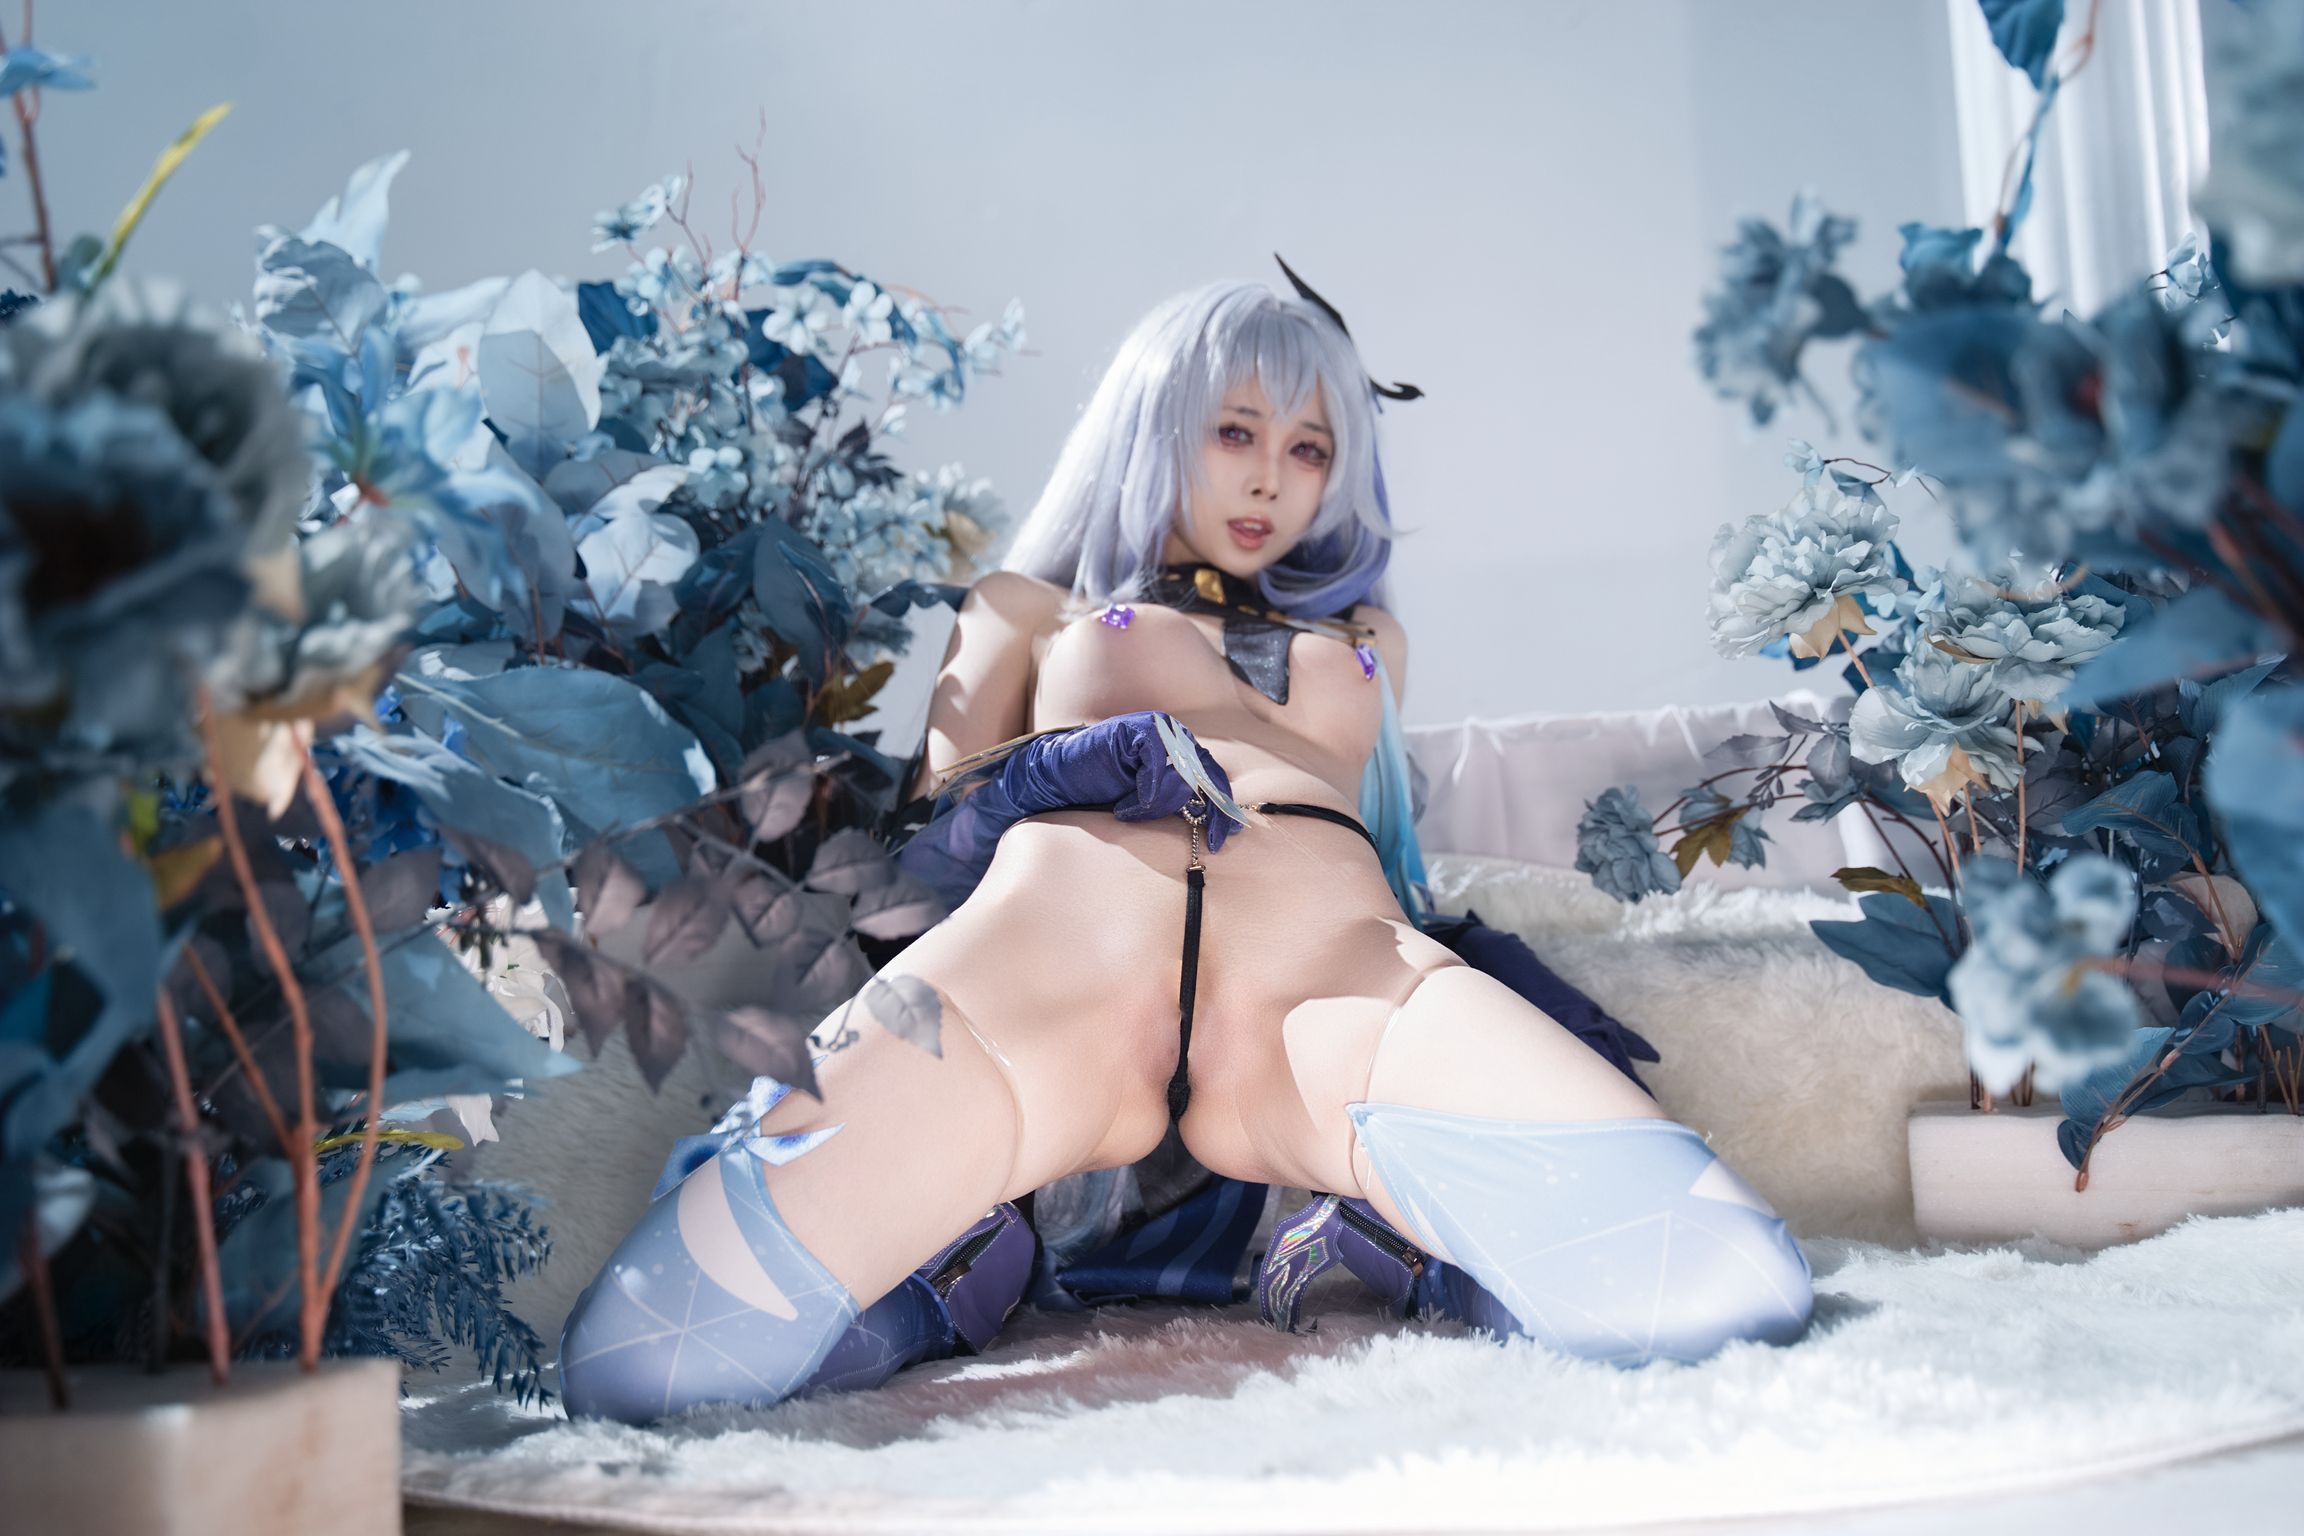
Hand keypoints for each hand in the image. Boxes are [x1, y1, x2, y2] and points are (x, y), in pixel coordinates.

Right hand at [1011, 711, 1240, 850]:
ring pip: (1181, 776)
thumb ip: (1181, 800)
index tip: (1223, 839)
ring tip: (1130, 812)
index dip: (1221, 809)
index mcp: (1183, 750)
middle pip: (1204, 778)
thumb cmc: (1105, 790)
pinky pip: (1158, 768)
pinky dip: (1144, 795)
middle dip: (1200, 813)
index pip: (1214, 778)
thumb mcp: (1153, 800)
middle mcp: (1177, 735)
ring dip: (1157, 806)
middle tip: (1200, 839)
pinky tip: (1124, 806)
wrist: (1063, 777)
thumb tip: (1217, 820)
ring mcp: (1159, 728)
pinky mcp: (1140, 730)